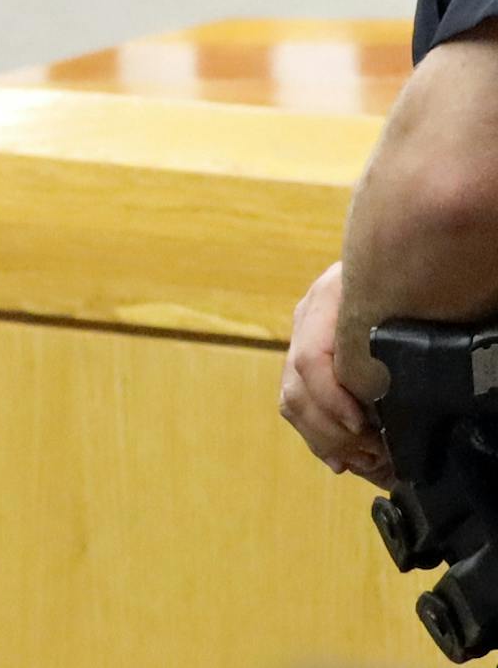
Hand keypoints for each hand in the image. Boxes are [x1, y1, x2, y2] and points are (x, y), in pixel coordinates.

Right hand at [280, 261, 394, 485]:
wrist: (409, 245)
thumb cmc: (413, 271)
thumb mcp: (403, 297)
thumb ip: (390, 332)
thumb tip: (388, 389)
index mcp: (328, 299)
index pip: (311, 360)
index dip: (333, 399)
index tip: (364, 426)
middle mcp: (308, 319)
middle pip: (296, 386)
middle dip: (331, 429)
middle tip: (373, 453)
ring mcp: (304, 337)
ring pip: (292, 399)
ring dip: (325, 438)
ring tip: (365, 460)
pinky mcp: (312, 357)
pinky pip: (298, 402)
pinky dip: (318, 435)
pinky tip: (342, 458)